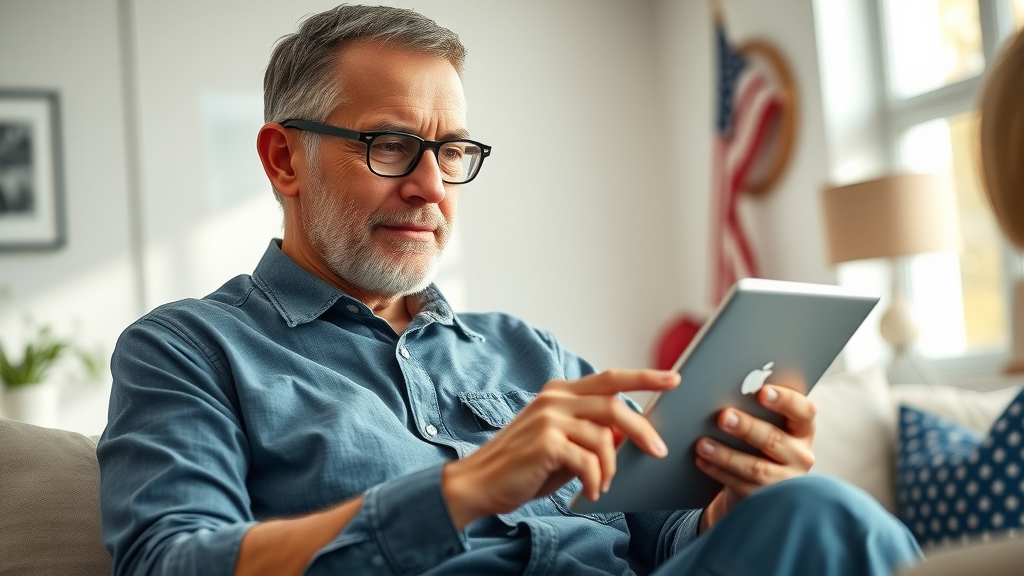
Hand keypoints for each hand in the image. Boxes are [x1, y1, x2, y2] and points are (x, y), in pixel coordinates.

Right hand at [442, 370, 678, 528]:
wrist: (480, 483)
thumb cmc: (524, 467)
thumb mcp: (564, 446)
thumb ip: (591, 435)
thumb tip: (626, 436)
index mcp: (559, 392)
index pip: (610, 379)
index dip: (644, 377)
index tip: (673, 379)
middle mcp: (554, 399)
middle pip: (614, 405)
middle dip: (642, 430)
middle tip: (658, 451)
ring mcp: (549, 418)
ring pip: (604, 438)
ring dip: (611, 468)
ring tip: (602, 484)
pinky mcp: (546, 442)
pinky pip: (589, 460)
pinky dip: (595, 480)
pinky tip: (590, 491)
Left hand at [695, 377, 815, 531]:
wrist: (755, 485)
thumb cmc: (758, 442)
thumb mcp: (766, 424)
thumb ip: (756, 408)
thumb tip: (730, 389)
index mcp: (802, 429)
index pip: (804, 411)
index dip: (785, 400)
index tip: (763, 392)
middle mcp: (800, 455)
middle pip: (774, 439)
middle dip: (747, 427)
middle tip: (723, 416)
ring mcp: (786, 480)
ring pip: (756, 467)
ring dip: (726, 454)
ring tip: (703, 444)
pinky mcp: (767, 499)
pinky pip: (742, 485)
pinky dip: (719, 472)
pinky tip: (702, 461)